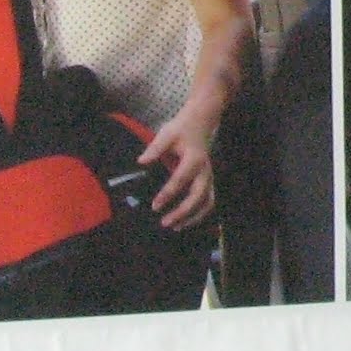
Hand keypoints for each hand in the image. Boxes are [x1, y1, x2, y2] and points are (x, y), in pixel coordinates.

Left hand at [134, 110, 217, 230]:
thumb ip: (155, 148)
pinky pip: (208, 201)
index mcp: (194, 158)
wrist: (200, 122)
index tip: (154, 206)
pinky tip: (186, 222)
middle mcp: (205, 170)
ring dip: (194, 217)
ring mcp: (209, 176)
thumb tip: (141, 162)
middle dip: (183, 211)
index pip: (181, 179)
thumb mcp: (167, 134)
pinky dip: (199, 214)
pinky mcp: (209, 181)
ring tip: (176, 228)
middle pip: (198, 195)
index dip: (168, 194)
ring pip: (207, 201)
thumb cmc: (181, 129)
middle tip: (165, 222)